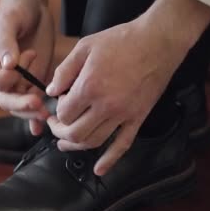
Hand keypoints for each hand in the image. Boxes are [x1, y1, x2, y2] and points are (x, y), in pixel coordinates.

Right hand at [0, 0, 55, 134]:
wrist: (31, 6)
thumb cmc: (15, 9)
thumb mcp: (9, 20)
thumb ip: (6, 42)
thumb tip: (8, 65)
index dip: (9, 78)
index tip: (27, 59)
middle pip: (5, 99)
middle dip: (21, 104)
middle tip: (38, 105)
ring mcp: (17, 81)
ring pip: (19, 105)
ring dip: (31, 111)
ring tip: (47, 113)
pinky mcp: (32, 82)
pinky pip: (33, 102)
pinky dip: (35, 116)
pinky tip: (39, 127)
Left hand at [45, 0, 209, 174]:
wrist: (158, 41)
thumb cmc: (120, 40)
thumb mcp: (85, 47)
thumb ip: (64, 70)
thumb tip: (51, 91)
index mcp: (90, 87)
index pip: (63, 113)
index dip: (56, 110)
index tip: (60, 102)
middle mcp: (106, 106)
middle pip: (75, 133)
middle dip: (60, 132)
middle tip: (54, 125)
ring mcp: (124, 114)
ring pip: (94, 142)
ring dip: (76, 146)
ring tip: (65, 143)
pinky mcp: (138, 118)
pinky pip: (123, 145)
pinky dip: (109, 160)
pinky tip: (98, 170)